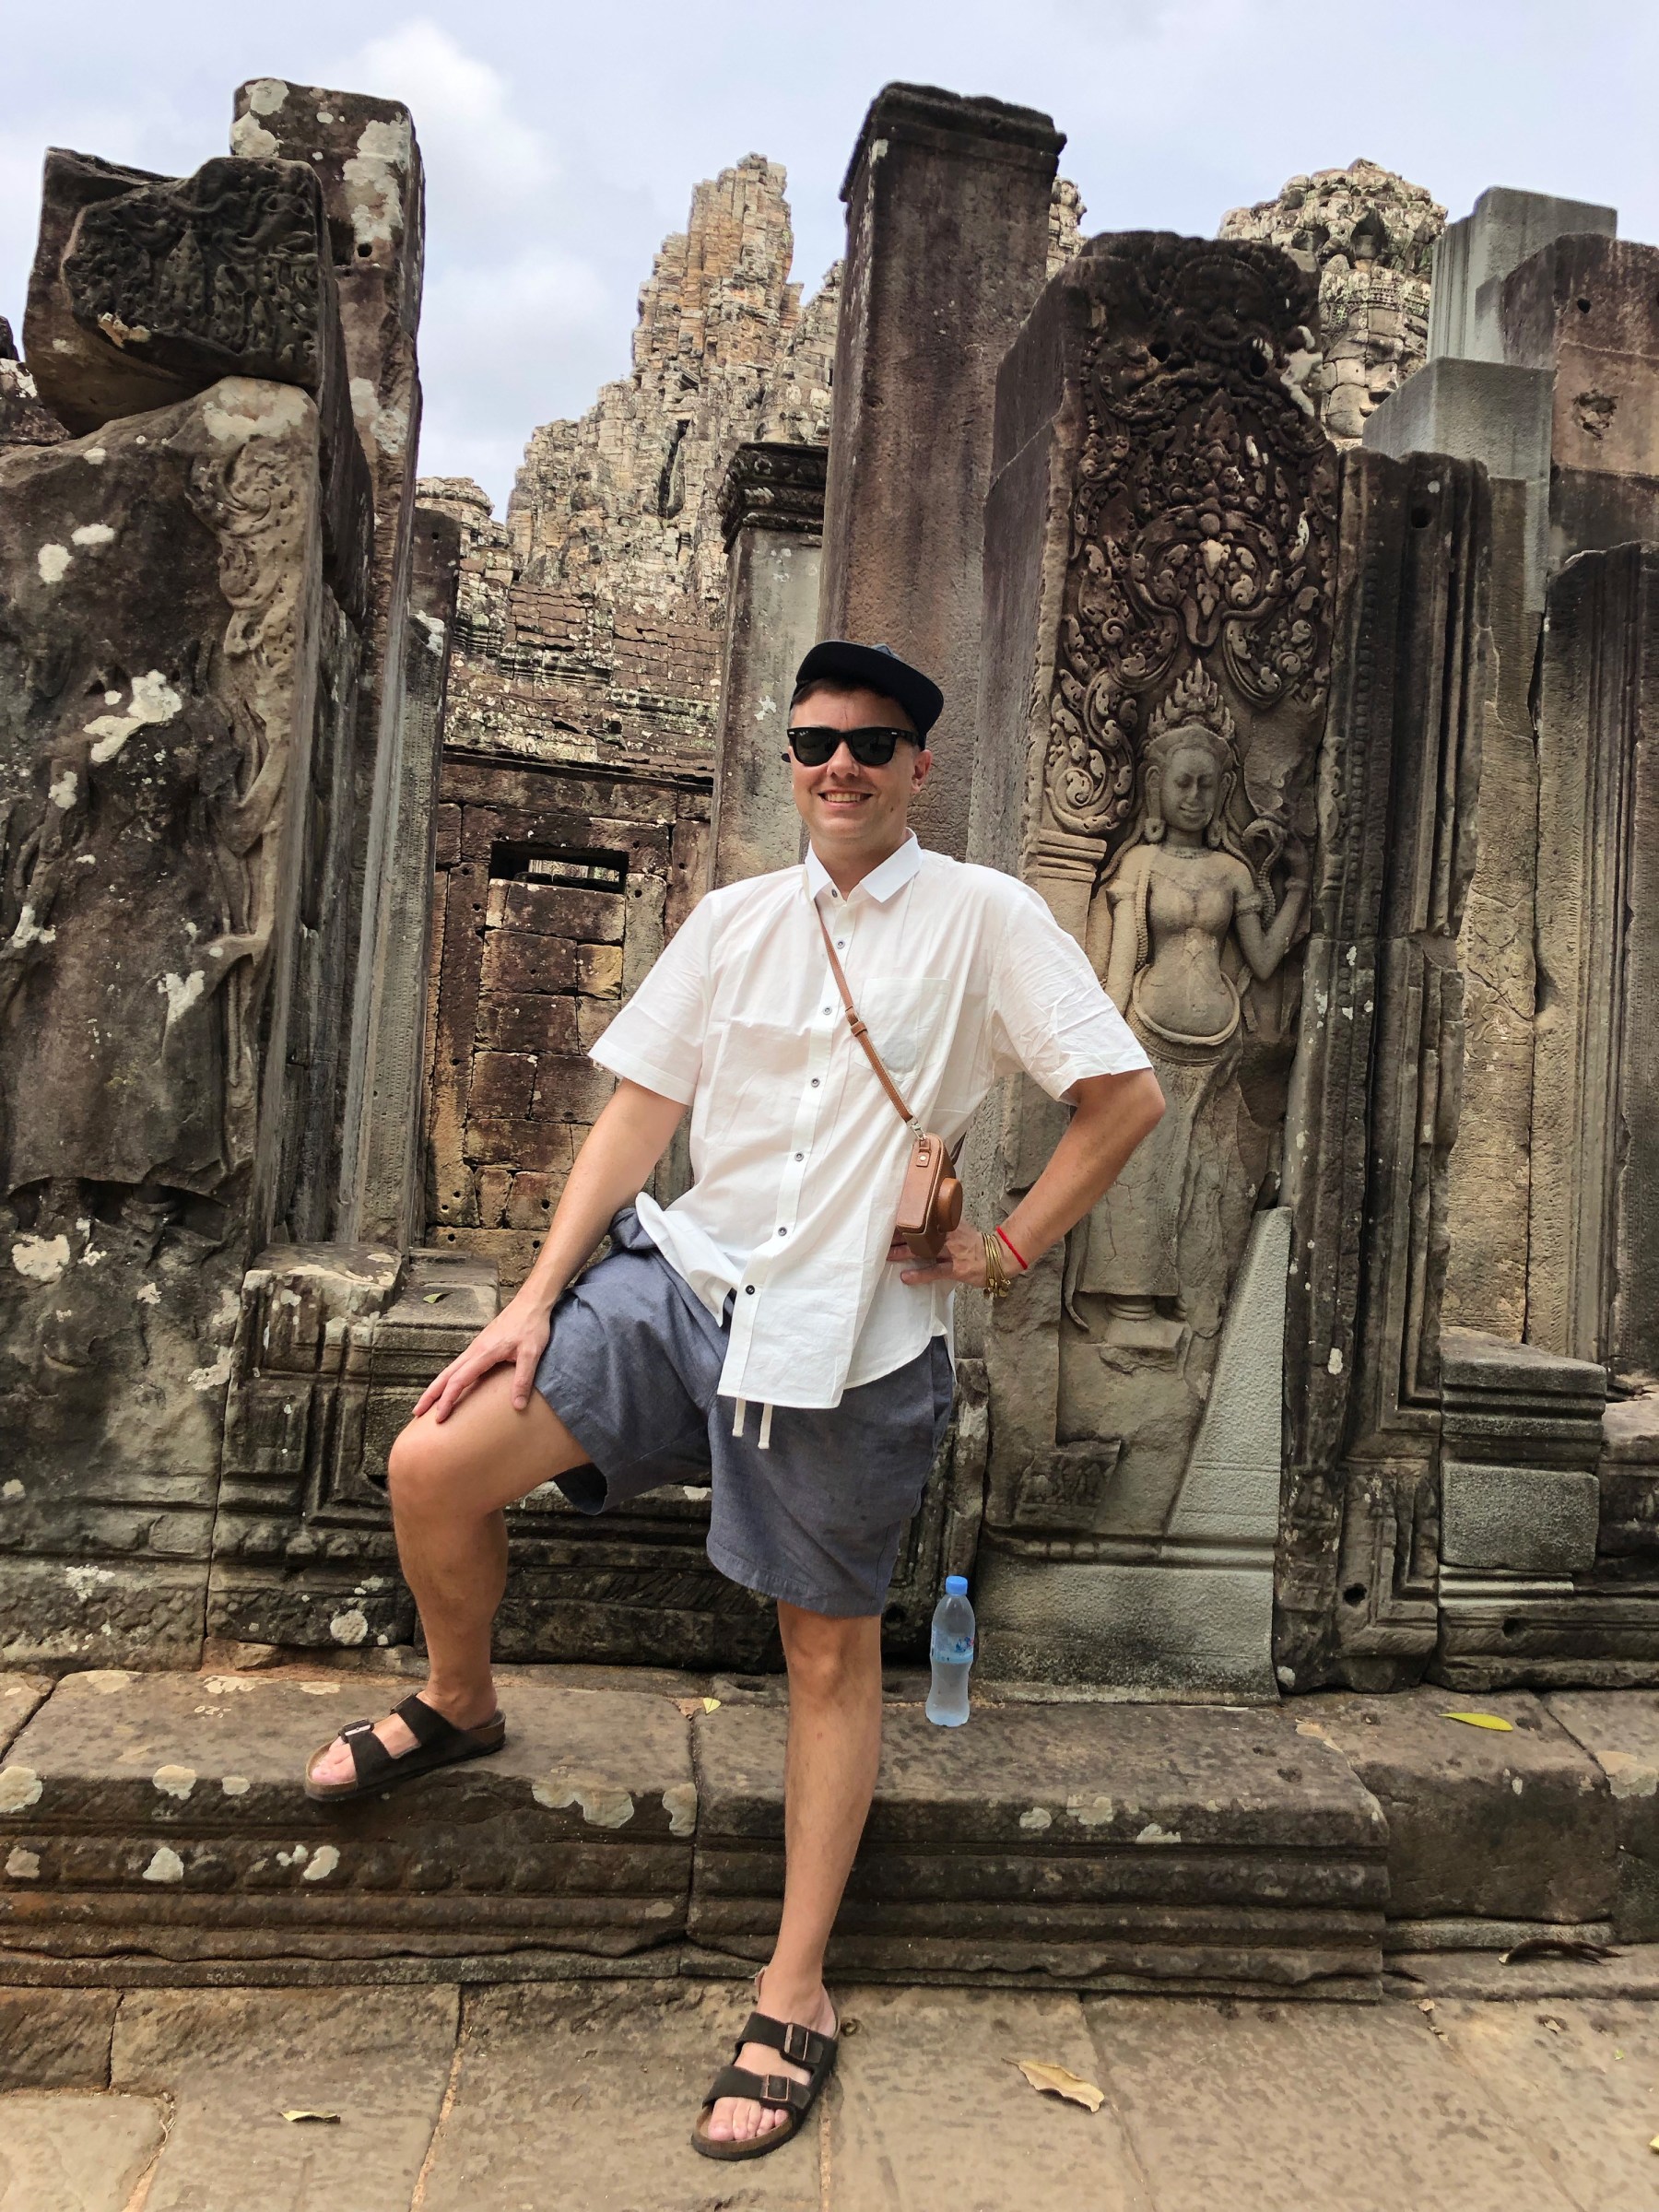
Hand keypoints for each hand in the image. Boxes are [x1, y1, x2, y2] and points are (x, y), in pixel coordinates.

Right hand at [412, 1290, 555, 1421]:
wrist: (531, 1303)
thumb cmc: (532, 1326)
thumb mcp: (532, 1353)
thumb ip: (523, 1379)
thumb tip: (518, 1406)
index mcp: (484, 1353)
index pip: (459, 1380)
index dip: (447, 1399)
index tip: (438, 1416)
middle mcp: (474, 1350)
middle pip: (446, 1375)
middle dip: (430, 1394)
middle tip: (416, 1412)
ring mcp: (476, 1347)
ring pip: (450, 1369)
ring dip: (437, 1386)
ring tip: (427, 1403)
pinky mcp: (481, 1346)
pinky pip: (459, 1365)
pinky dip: (448, 1378)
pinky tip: (449, 1385)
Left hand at [897, 1223, 996, 1288]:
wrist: (999, 1256)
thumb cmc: (976, 1244)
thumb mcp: (960, 1227)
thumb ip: (944, 1224)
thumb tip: (927, 1219)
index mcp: (948, 1224)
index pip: (923, 1220)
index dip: (906, 1221)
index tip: (889, 1220)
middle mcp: (948, 1236)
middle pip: (919, 1234)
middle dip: (899, 1236)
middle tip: (882, 1237)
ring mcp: (952, 1252)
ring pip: (923, 1251)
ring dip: (903, 1253)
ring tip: (887, 1256)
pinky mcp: (955, 1268)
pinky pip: (934, 1271)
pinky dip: (919, 1275)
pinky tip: (905, 1277)